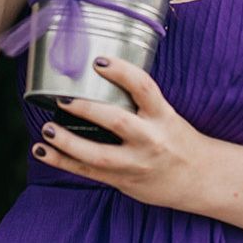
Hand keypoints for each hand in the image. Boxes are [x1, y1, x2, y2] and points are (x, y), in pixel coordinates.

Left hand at [32, 56, 211, 211]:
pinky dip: (62, 161)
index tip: (99, 61)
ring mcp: (136, 163)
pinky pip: (88, 172)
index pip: (143, 87)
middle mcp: (150, 139)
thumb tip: (99, 76)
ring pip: (98, 155)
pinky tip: (42, 151)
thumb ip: (140, 102)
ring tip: (47, 129)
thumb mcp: (167, 115)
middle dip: (86, 109)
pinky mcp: (123, 181)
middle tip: (62, 98)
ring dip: (68, 142)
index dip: (121, 72)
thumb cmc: (178, 140)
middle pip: (117, 122)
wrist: (200, 179)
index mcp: (163, 116)